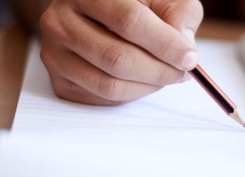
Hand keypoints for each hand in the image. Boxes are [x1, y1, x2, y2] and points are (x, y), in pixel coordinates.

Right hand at [39, 0, 202, 104]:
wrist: (93, 12)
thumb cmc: (132, 3)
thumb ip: (179, 12)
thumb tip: (183, 45)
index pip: (128, 21)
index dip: (164, 43)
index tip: (189, 57)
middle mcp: (60, 20)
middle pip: (117, 58)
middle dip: (159, 70)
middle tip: (183, 72)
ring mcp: (55, 53)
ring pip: (109, 84)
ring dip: (148, 87)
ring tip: (167, 75)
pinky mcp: (58, 80)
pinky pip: (102, 98)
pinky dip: (132, 94)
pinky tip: (143, 79)